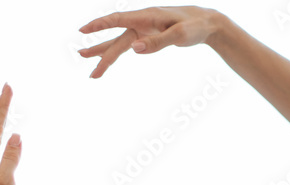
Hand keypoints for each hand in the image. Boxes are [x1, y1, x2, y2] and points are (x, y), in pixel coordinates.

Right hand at [78, 6, 221, 78]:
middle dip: (100, 51)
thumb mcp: (180, 35)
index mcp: (147, 17)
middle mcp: (142, 22)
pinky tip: (106, 58)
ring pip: (120, 43)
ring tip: (88, 62)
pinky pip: (128, 45)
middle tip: (83, 60)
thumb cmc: (194, 26)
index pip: (118, 19)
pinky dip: (117, 52)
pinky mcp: (148, 36)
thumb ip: (157, 42)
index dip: (99, 25)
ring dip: (104, 53)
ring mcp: (144, 29)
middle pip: (116, 38)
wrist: (206, 23)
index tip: (83, 30)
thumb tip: (134, 49)